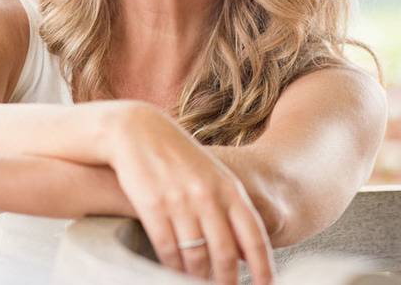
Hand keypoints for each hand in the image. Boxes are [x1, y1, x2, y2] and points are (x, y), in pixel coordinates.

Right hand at [107, 102, 275, 284]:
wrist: (137, 131)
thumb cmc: (178, 158)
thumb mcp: (212, 177)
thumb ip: (231, 210)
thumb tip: (246, 253)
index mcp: (229, 189)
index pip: (254, 237)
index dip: (263, 268)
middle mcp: (208, 196)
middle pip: (225, 254)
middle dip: (227, 282)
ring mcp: (180, 201)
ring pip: (195, 256)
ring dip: (197, 278)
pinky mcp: (152, 206)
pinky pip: (168, 249)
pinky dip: (172, 267)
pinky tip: (173, 272)